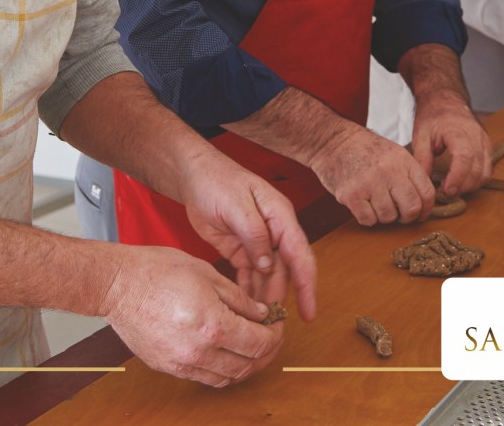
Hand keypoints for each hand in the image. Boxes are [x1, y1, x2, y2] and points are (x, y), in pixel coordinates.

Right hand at [99, 245, 279, 387]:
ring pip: (226, 378)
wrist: (118, 285)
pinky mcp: (168, 367)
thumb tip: (262, 314)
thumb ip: (238, 298)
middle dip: (265, 353)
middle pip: (246, 366)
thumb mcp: (207, 273)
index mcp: (212, 325)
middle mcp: (198, 351)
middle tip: (271, 337)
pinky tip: (225, 351)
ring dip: (245, 365)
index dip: (275, 335)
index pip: (258, 343)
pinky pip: (204, 377)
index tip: (279, 325)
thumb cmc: (158, 270)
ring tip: (251, 346)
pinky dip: (221, 369)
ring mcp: (181, 363)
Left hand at [182, 154, 316, 321]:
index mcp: (280, 216)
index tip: (309, 313)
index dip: (307, 285)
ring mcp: (258, 241)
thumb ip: (254, 235)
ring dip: (265, 298)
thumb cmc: (217, 181)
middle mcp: (274, 230)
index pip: (300, 254)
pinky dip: (249, 291)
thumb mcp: (236, 206)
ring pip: (269, 276)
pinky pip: (251, 275)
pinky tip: (244, 309)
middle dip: (281, 298)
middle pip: (285, 270)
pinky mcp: (242, 249)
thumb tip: (268, 266)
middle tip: (272, 327)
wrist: (194, 174)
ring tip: (258, 324)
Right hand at [309, 118, 434, 226]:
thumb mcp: (393, 153)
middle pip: (411, 208)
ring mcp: (370, 183)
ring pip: (388, 217)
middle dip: (406, 217)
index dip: (426, 209)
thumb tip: (423, 203)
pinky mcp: (351, 195)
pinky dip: (366, 217)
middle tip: (398, 213)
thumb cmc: (364, 149)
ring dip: (383, 215)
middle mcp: (389, 171)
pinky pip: (368, 220)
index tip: (420, 214)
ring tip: (375, 202)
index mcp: (403, 160)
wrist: (332, 141)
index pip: (427, 193)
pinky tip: (362, 204)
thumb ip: (409, 174)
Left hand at [410, 90, 492, 195]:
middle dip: (463, 186)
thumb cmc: (433, 114)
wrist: (444, 98)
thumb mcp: (421, 135)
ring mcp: (484, 141)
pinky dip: (478, 179)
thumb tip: (424, 182)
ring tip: (454, 188)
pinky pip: (488, 169)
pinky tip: (463, 181)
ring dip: (471, 185)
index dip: (457, 177)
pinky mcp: (487, 146)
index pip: (464, 157)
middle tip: (446, 192)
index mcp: (458, 130)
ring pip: (486, 172)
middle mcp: (476, 136)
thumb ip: (422, 159)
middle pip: (478, 169)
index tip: (447, 190)